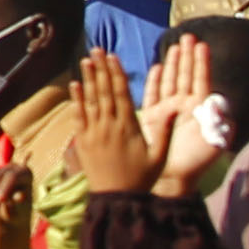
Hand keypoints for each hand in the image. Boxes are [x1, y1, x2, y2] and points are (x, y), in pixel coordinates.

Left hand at [64, 49, 158, 197]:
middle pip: (103, 91)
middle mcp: (108, 126)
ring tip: (85, 60)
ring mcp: (93, 133)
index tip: (112, 56)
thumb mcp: (158, 156)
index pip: (121, 93)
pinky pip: (78, 116)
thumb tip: (174, 108)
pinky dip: (76, 100)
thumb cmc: (141, 178)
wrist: (116, 199)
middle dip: (100, 69)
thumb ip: (165, 131)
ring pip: (90, 100)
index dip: (116, 73)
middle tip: (96, 50)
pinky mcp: (82, 141)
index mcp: (128, 126)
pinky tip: (74, 85)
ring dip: (87, 79)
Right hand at [146, 36, 231, 195]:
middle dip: (186, 56)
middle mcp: (184, 105)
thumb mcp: (215, 142)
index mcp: (200, 109)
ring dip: (172, 63)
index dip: (201, 62)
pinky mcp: (153, 117)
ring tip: (173, 46)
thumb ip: (220, 122)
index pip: (201, 80)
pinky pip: (153, 94)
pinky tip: (156, 68)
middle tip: (187, 36)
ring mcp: (168, 110)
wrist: (175, 178)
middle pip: (185, 75)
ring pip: (170, 81)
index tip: (202, 44)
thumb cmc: (197, 161)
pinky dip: (155, 81)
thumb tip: (220, 102)